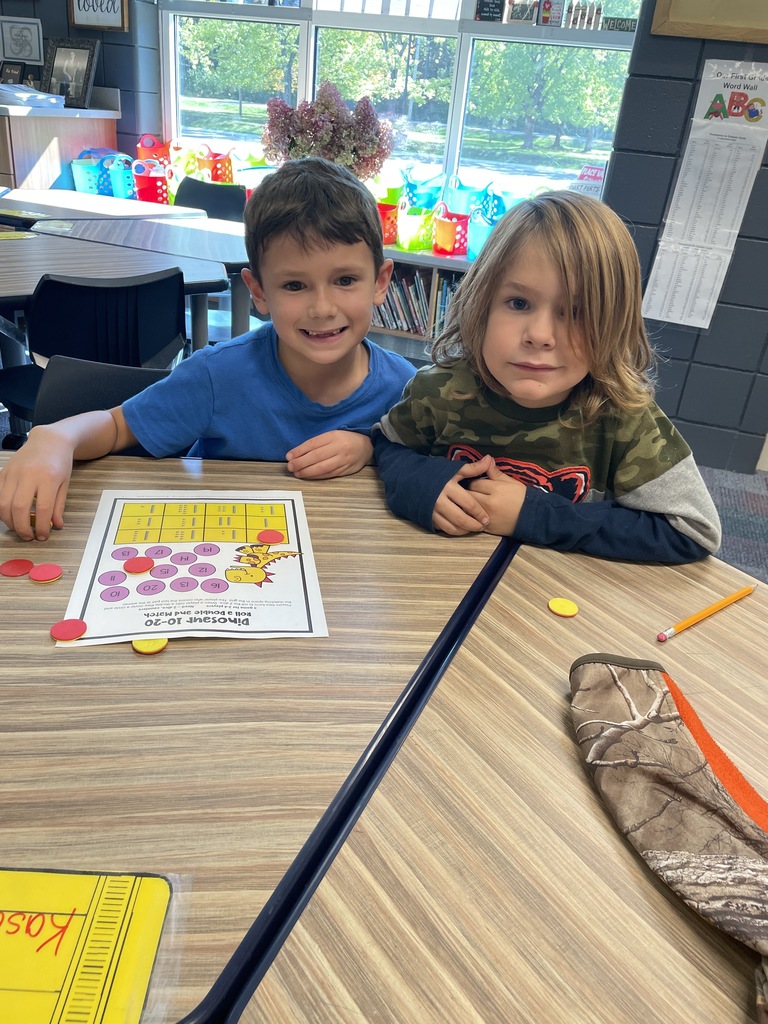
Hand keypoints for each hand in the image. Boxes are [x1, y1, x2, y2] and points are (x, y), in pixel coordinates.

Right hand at [0, 426, 74, 540]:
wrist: (49, 440)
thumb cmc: (59, 462)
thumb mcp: (65, 484)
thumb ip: (59, 506)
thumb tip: (55, 525)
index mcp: (48, 478)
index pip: (43, 508)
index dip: (42, 526)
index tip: (43, 536)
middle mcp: (29, 474)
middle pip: (19, 507)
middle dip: (22, 527)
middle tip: (28, 536)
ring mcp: (14, 472)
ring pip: (4, 503)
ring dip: (9, 520)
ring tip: (18, 527)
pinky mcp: (4, 472)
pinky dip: (1, 508)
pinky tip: (9, 514)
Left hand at [286, 430, 372, 478]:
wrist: (366, 447)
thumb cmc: (345, 440)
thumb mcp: (332, 435)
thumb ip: (316, 443)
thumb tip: (296, 453)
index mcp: (334, 436)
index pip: (313, 444)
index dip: (299, 451)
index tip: (289, 456)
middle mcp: (339, 448)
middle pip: (317, 456)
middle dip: (301, 463)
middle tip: (290, 467)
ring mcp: (343, 460)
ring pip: (322, 467)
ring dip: (307, 472)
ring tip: (297, 473)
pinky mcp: (346, 470)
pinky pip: (329, 474)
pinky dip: (317, 476)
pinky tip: (308, 476)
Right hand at [432, 456, 493, 535]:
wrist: (411, 478)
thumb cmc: (435, 473)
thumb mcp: (454, 469)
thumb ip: (472, 468)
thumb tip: (488, 459)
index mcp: (448, 487)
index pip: (469, 504)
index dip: (479, 513)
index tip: (487, 518)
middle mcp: (439, 500)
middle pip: (461, 518)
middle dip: (474, 525)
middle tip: (482, 526)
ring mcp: (432, 510)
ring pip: (451, 527)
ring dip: (464, 530)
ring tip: (472, 529)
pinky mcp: (427, 517)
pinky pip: (442, 528)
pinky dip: (453, 531)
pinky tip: (460, 528)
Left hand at [467, 458, 526, 535]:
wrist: (533, 518)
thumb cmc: (522, 498)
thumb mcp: (511, 482)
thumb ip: (495, 472)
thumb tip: (486, 459)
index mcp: (496, 489)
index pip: (474, 482)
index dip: (473, 482)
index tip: (475, 483)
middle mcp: (489, 503)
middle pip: (468, 495)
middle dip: (467, 493)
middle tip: (469, 492)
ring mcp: (487, 516)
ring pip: (467, 509)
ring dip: (465, 505)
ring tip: (467, 503)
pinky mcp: (486, 528)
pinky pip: (471, 521)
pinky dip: (469, 517)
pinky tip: (470, 514)